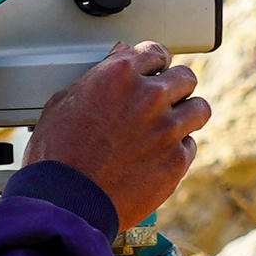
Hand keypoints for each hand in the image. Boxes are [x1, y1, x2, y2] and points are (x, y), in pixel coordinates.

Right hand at [28, 42, 208, 228]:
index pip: (156, 52)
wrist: (66, 202)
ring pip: (199, 109)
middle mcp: (149, 97)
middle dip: (175, 87)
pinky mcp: (176, 160)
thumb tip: (117, 58)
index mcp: (119, 74)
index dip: (155, 62)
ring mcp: (166, 129)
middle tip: (166, 100)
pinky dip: (178, 150)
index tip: (156, 71)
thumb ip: (97, 75)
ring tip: (173, 125)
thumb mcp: (64, 102)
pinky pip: (190, 146)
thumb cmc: (56, 155)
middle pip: (185, 77)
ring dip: (187, 114)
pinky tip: (159, 157)